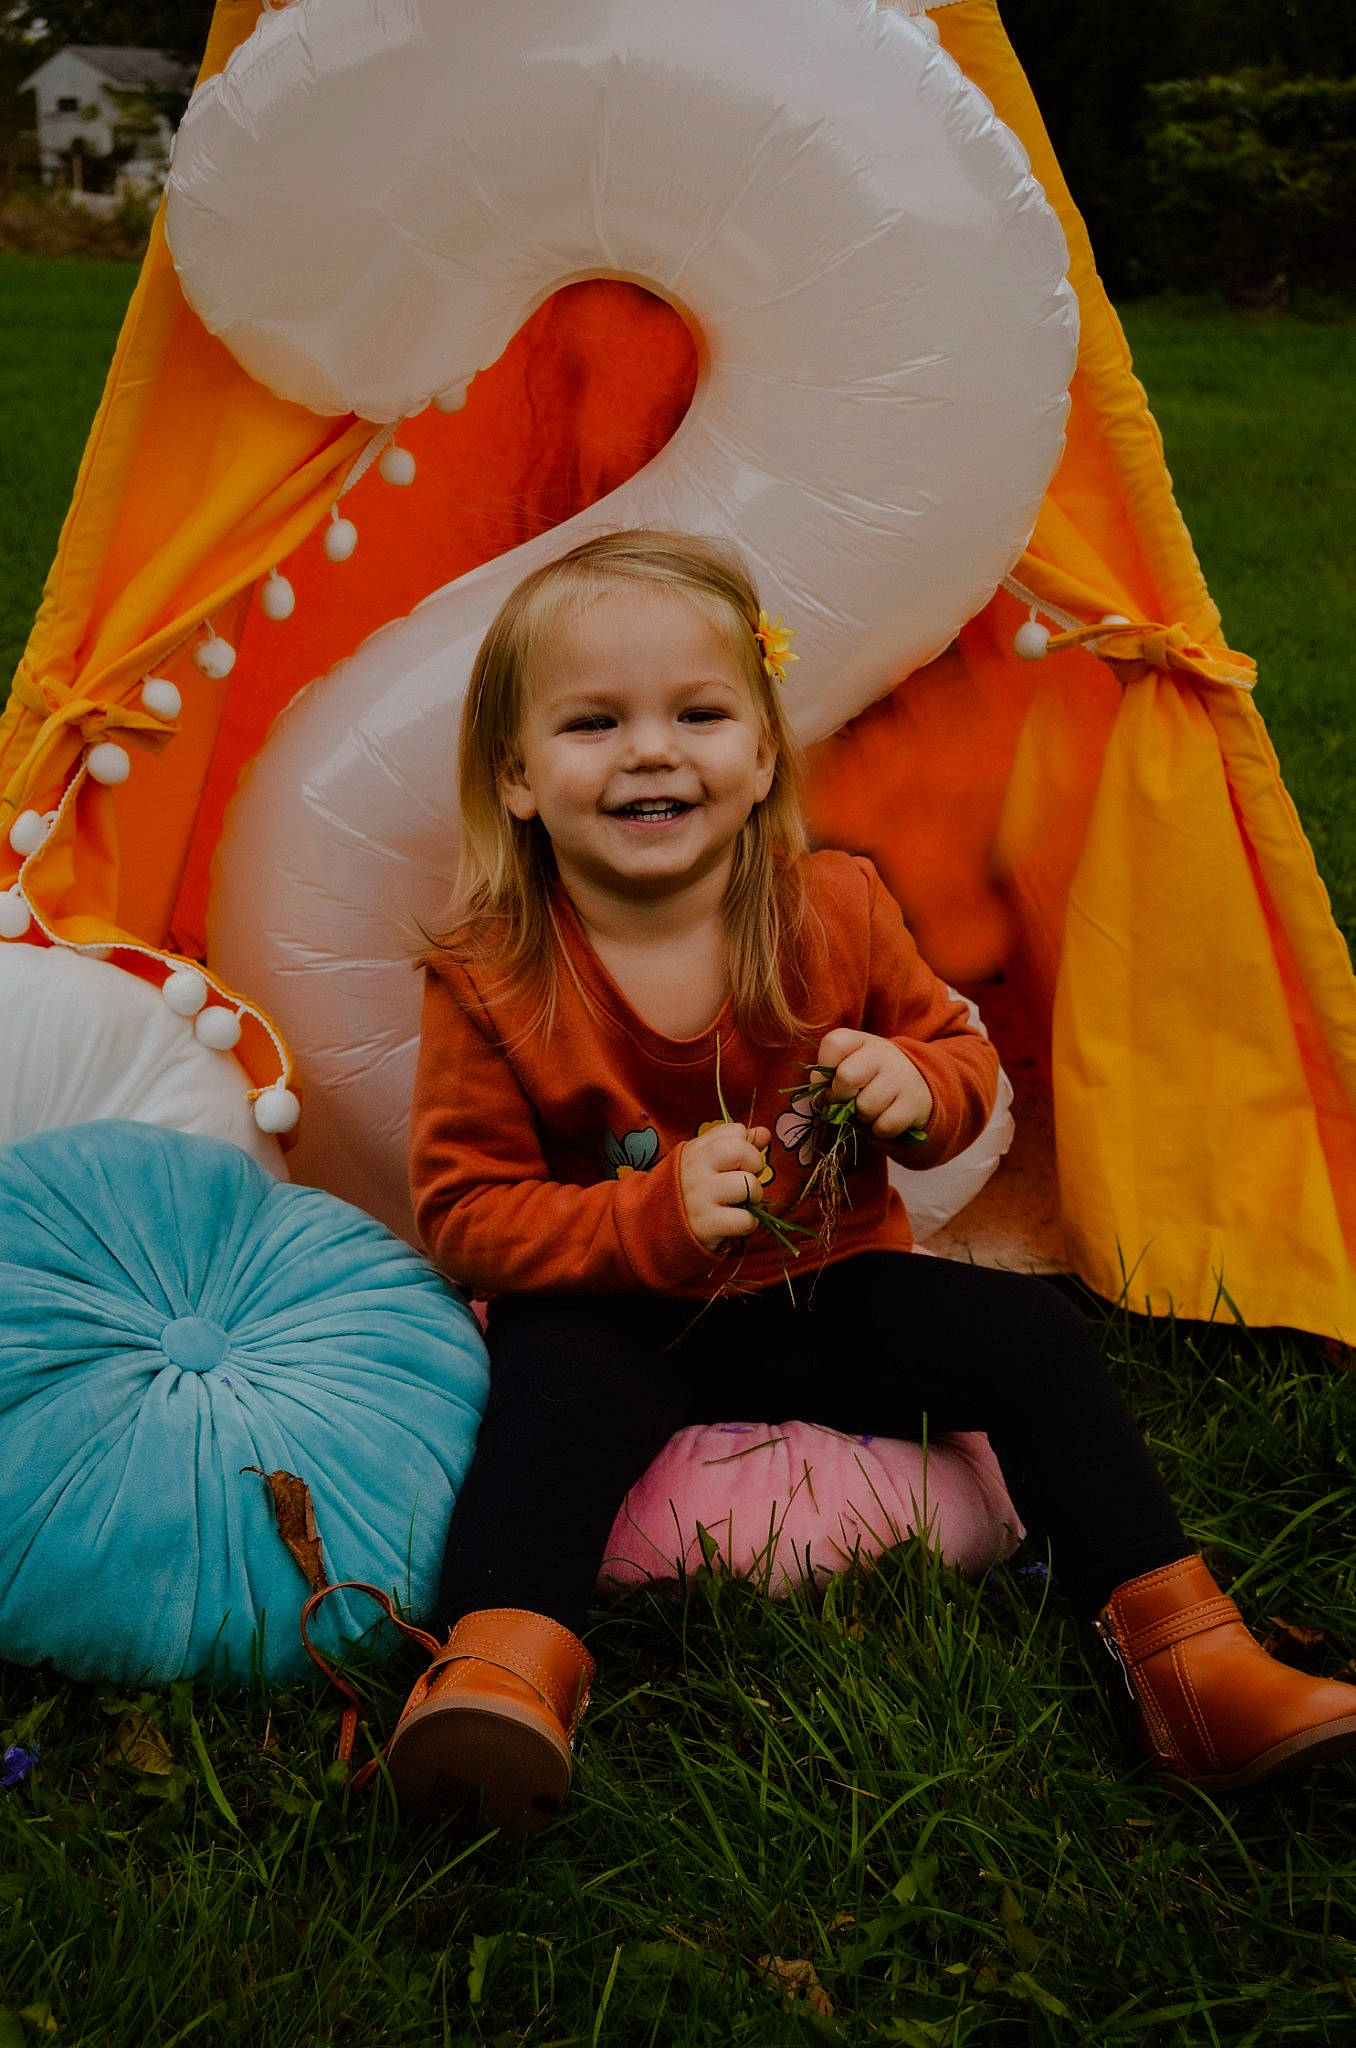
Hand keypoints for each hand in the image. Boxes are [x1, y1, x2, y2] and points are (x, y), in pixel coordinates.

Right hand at [679, 1122, 772, 1251]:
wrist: (654, 1225)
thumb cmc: (687, 1189)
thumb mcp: (703, 1160)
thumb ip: (733, 1143)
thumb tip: (764, 1133)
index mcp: (696, 1149)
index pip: (735, 1131)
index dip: (746, 1145)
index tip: (738, 1161)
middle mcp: (696, 1169)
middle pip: (742, 1151)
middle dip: (755, 1165)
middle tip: (746, 1179)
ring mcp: (701, 1196)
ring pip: (748, 1185)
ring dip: (755, 1196)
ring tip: (741, 1202)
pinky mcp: (707, 1224)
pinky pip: (746, 1219)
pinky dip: (749, 1223)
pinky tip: (735, 1221)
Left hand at [813, 1028, 932, 1141]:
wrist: (917, 1084)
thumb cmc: (871, 1076)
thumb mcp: (851, 1064)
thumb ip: (828, 1073)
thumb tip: (819, 1090)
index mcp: (861, 1040)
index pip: (834, 1044)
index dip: (824, 1068)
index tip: (831, 1080)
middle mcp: (883, 1053)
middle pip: (846, 1076)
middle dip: (840, 1096)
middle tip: (847, 1100)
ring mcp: (901, 1077)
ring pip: (865, 1107)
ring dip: (861, 1116)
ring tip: (869, 1108)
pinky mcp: (914, 1103)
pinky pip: (883, 1126)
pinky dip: (879, 1129)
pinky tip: (884, 1117)